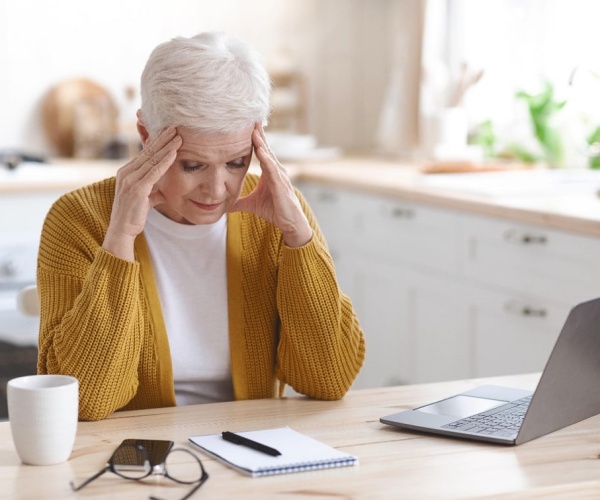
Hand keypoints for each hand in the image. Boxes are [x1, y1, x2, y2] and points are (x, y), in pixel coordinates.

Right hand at [103, 128, 181, 260]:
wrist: (122, 231)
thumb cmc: (133, 216)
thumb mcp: (145, 199)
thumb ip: (153, 191)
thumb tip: (163, 192)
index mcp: (127, 172)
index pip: (145, 154)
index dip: (158, 142)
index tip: (169, 133)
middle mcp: (126, 172)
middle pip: (148, 152)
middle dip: (163, 138)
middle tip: (175, 126)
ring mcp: (130, 180)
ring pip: (152, 159)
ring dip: (167, 146)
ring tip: (179, 136)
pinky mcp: (136, 189)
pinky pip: (154, 172)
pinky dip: (165, 161)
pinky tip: (174, 153)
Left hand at [232, 124, 312, 247]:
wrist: (290, 223)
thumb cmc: (275, 211)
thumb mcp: (252, 204)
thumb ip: (238, 201)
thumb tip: (224, 204)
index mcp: (268, 172)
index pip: (260, 151)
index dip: (254, 138)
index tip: (245, 125)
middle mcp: (275, 170)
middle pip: (265, 148)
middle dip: (258, 134)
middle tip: (251, 117)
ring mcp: (280, 176)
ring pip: (269, 156)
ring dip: (261, 143)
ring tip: (253, 130)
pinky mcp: (281, 185)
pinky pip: (273, 169)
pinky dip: (267, 159)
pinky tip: (261, 150)